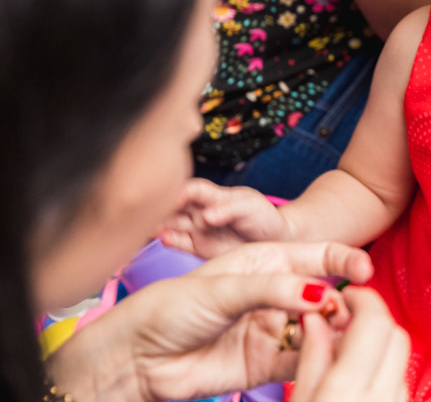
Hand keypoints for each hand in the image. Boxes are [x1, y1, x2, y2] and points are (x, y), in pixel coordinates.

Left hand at [48, 241, 373, 401]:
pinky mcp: (267, 363)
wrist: (136, 358)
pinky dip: (319, 358)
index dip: (344, 259)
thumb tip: (320, 293)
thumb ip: (273, 290)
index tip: (365, 270)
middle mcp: (273, 293)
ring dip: (333, 331)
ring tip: (336, 335)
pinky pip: (304, 359)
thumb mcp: (223, 288)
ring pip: (319, 328)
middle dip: (341, 301)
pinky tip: (324, 356)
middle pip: (323, 293)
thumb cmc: (168, 308)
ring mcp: (272, 328)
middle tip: (342, 312)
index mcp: (264, 262)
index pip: (316, 254)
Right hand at [161, 178, 291, 257]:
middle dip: (162, 207)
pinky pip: (179, 242)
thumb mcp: (251, 207)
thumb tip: (206, 216)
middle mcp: (200, 210)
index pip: (191, 189)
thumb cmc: (264, 217)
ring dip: (160, 223)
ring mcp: (198, 229)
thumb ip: (228, 210)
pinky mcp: (198, 246)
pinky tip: (164, 238)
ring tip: (152, 227)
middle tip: (150, 212)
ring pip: (172, 223)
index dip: (179, 191)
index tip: (170, 197)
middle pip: (175, 205)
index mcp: (213, 195)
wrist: (274, 241)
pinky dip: (170, 240)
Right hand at [289, 287, 409, 401]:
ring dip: (379, 344)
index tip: (346, 295)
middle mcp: (383, 394)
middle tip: (346, 320)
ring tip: (348, 352)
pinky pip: (399, 377)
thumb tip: (315, 318)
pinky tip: (359, 377)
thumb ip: (310, 358)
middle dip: (373, 319)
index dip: (363, 298)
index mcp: (348, 387)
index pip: (375, 321)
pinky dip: (382, 366)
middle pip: (395, 333)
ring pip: (400, 356)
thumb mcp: (299, 401)